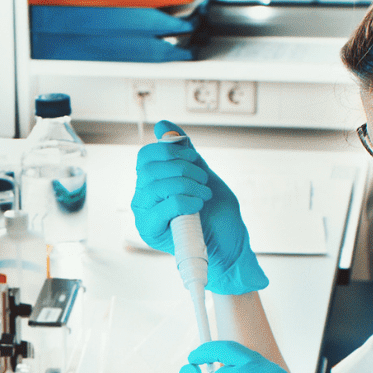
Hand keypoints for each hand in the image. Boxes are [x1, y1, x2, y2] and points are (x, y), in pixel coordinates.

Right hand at [133, 121, 268, 294]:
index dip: (168, 150)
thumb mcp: (203, 175)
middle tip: (202, 179)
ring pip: (155, 185)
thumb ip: (184, 152)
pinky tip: (198, 206)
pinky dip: (185, 200)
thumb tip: (163, 125)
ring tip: (203, 195)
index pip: (146, 156)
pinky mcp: (150, 230)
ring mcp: (144, 214)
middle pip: (149, 168)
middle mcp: (143, 197)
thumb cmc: (217, 215)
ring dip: (187, 184)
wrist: (229, 247)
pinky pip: (163, 205)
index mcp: (152, 182)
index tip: (193, 157)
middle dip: (182, 167)